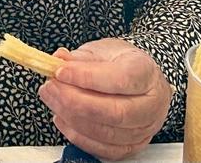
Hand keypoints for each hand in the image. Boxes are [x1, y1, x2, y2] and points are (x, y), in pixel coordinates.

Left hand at [39, 38, 170, 159]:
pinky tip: (62, 118)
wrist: (140, 82)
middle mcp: (150, 104)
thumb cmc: (121, 64)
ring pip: (106, 133)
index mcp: (145, 72)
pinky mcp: (132, 146)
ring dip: (71, 118)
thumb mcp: (102, 50)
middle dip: (74, 101)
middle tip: (50, 87)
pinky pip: (104, 149)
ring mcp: (144, 128)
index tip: (59, 72)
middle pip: (113, 112)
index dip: (86, 77)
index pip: (119, 79)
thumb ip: (80, 58)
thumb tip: (58, 61)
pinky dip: (78, 136)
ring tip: (52, 99)